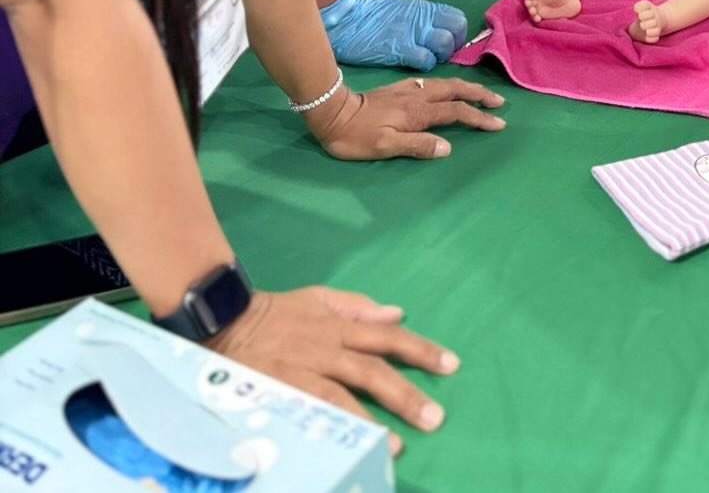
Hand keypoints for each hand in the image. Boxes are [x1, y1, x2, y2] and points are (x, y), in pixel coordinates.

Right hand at [210, 287, 458, 455]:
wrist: (223, 319)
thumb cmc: (273, 312)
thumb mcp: (317, 297)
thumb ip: (356, 306)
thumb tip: (396, 313)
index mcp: (338, 325)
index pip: (387, 337)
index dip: (420, 350)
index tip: (450, 364)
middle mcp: (326, 347)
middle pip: (373, 370)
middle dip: (406, 394)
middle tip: (436, 418)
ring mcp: (302, 371)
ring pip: (344, 394)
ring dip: (372, 420)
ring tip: (398, 444)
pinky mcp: (279, 391)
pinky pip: (309, 411)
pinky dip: (331, 427)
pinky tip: (350, 445)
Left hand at [307, 76, 506, 159]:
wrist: (331, 112)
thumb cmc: (355, 136)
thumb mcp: (384, 147)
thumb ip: (417, 146)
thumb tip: (448, 147)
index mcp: (418, 113)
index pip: (456, 113)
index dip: (479, 118)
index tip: (498, 124)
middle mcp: (418, 97)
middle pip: (456, 91)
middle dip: (480, 95)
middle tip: (500, 102)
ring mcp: (409, 89)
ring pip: (445, 84)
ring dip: (466, 88)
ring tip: (481, 94)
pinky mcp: (399, 88)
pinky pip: (431, 83)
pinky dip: (447, 85)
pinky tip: (445, 89)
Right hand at [321, 0, 467, 70]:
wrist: (346, 20)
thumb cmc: (372, 17)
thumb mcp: (404, 10)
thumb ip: (424, 20)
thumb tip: (440, 33)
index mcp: (425, 9)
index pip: (458, 19)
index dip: (459, 35)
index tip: (452, 45)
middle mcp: (423, 18)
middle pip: (457, 32)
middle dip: (455, 48)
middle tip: (442, 58)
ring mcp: (413, 33)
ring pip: (445, 45)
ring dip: (441, 57)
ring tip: (430, 63)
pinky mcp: (400, 49)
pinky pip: (425, 60)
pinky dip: (425, 65)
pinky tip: (417, 67)